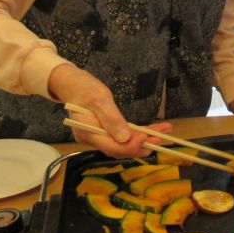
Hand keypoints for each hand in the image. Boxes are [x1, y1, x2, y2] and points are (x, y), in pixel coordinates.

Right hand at [47, 63, 171, 157]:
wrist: (71, 83)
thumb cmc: (83, 87)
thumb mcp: (99, 99)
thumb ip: (111, 119)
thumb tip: (125, 138)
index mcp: (87, 133)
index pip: (112, 147)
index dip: (131, 146)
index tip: (148, 138)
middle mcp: (93, 139)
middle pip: (120, 149)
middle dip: (141, 145)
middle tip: (161, 137)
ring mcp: (98, 137)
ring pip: (123, 144)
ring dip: (143, 140)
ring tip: (163, 133)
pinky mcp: (104, 132)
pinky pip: (121, 136)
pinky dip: (136, 134)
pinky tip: (151, 130)